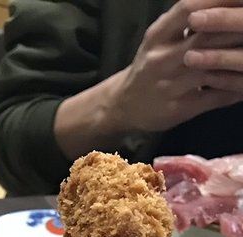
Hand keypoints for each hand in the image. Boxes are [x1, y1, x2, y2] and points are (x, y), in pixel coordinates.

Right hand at [112, 0, 242, 132]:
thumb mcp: (160, 37)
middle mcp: (161, 60)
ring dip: (241, 58)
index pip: (189, 8)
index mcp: (157, 36)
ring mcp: (170, 86)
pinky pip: (216, 96)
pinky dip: (237, 88)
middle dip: (237, 28)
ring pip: (215, 67)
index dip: (219, 1)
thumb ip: (187, 17)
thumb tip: (225, 3)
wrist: (123, 106)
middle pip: (208, 37)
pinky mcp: (179, 109)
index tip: (241, 1)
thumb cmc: (150, 66)